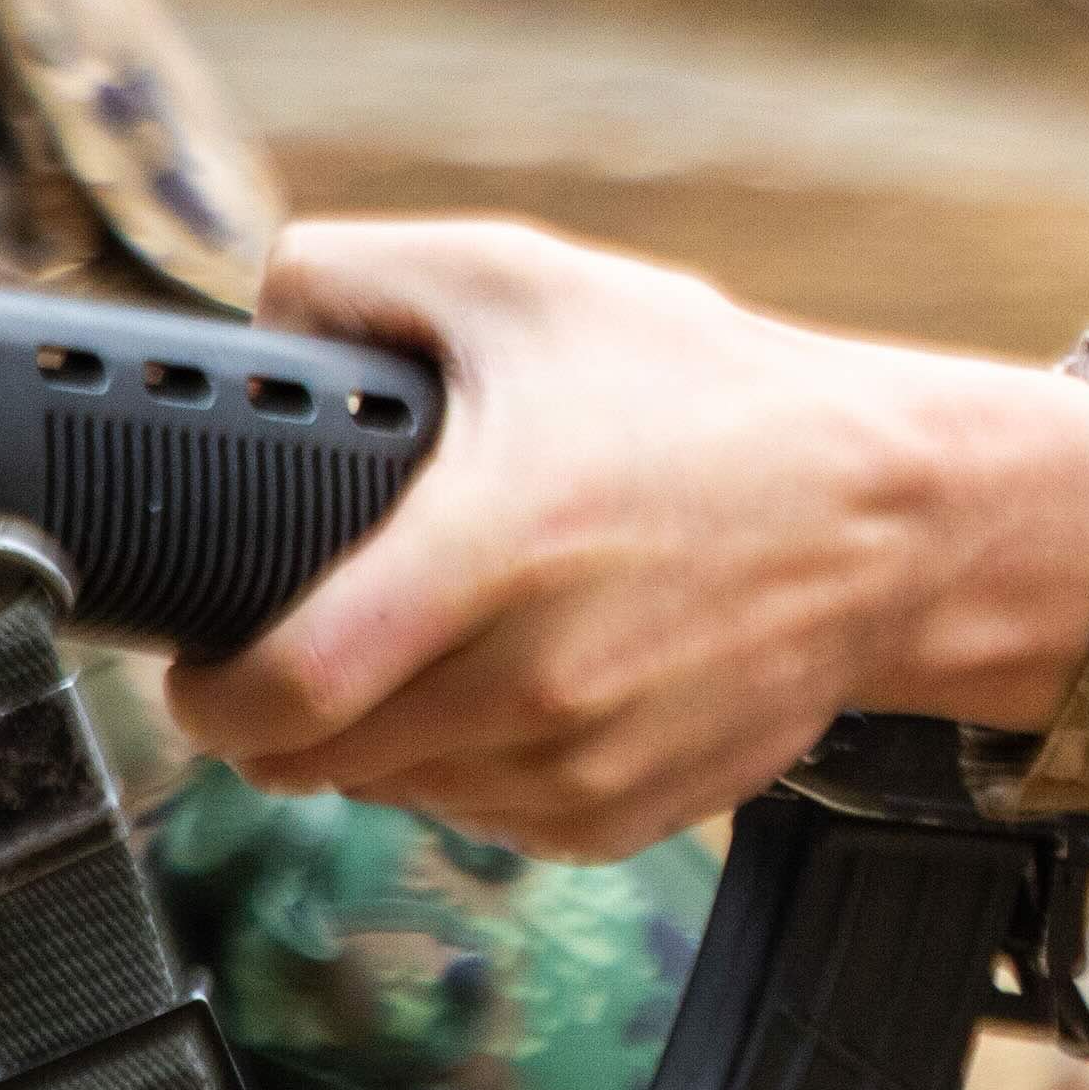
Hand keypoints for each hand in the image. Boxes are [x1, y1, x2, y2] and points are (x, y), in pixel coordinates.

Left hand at [168, 216, 1088, 857]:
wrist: (890, 517)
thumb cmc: (714, 397)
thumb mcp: (529, 279)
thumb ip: (361, 272)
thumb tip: (261, 314)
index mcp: (495, 547)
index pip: (287, 690)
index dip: (208, 696)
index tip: (199, 669)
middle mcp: (534, 678)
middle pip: (320, 758)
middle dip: (281, 713)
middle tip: (294, 648)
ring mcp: (580, 763)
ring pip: (396, 791)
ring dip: (377, 738)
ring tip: (426, 644)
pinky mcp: (621, 817)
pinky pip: (484, 816)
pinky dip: (471, 766)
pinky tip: (515, 682)